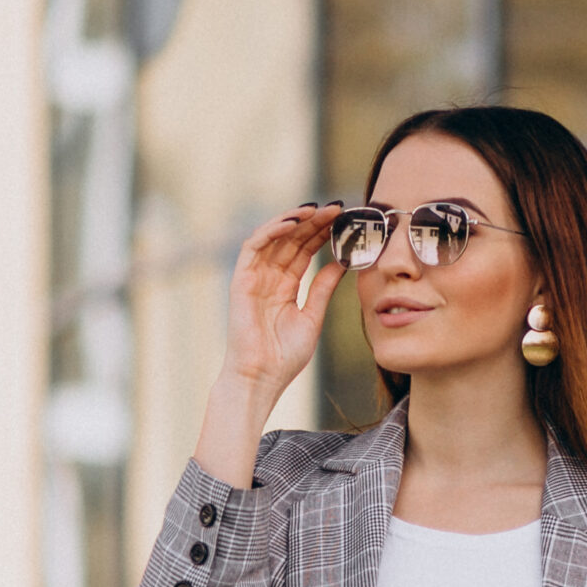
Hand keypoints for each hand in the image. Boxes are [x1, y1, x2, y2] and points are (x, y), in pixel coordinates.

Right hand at [196, 205, 347, 485]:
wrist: (261, 378)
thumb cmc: (284, 357)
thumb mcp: (313, 316)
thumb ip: (324, 288)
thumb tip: (343, 261)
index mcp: (285, 287)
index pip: (304, 251)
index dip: (322, 233)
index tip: (345, 220)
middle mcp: (268, 278)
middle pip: (291, 240)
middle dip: (313, 222)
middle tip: (337, 208)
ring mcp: (254, 278)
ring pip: (274, 238)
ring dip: (295, 220)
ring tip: (319, 209)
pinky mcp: (241, 280)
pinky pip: (254, 247)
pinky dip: (272, 230)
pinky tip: (293, 221)